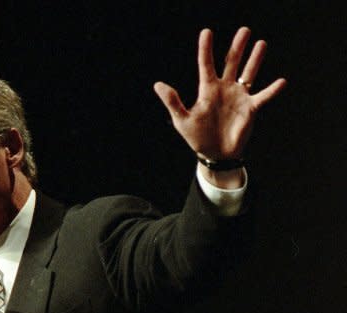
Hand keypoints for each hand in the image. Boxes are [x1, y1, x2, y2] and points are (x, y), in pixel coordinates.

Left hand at [154, 27, 285, 161]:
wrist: (215, 154)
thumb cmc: (197, 136)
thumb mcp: (182, 119)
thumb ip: (172, 101)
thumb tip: (158, 84)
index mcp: (207, 90)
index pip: (206, 65)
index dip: (206, 49)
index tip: (206, 32)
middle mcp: (224, 89)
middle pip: (231, 63)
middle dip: (237, 47)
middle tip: (244, 30)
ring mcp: (239, 97)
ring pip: (248, 74)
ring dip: (255, 60)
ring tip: (261, 43)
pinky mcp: (251, 108)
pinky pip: (263, 96)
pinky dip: (272, 90)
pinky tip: (281, 81)